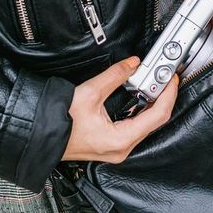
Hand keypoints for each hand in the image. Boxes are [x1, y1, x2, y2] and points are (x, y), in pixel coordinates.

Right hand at [60, 56, 178, 162]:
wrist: (41, 135)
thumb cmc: (59, 122)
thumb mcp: (90, 92)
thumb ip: (115, 75)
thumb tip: (132, 64)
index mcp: (121, 139)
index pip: (157, 116)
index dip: (168, 94)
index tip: (171, 79)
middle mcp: (122, 148)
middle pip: (154, 121)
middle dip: (161, 97)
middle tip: (163, 77)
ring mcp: (117, 149)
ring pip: (145, 125)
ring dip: (151, 103)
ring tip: (153, 83)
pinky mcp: (111, 145)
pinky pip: (134, 127)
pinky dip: (140, 111)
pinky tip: (139, 97)